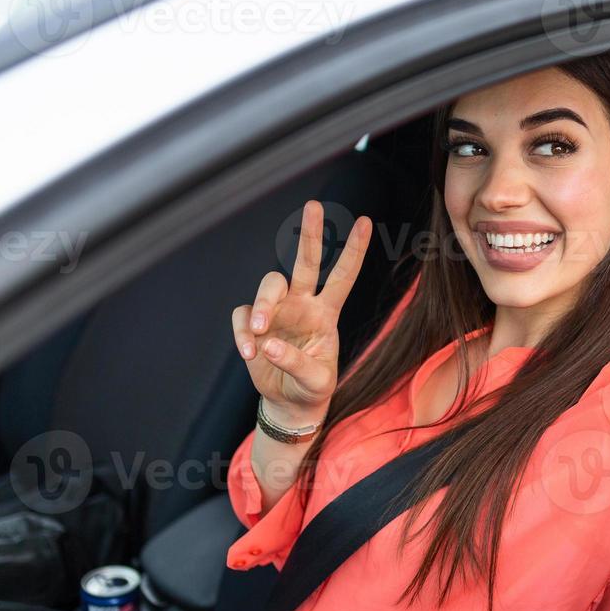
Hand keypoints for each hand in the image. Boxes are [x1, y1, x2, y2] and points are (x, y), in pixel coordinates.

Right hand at [231, 200, 372, 423]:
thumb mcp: (316, 382)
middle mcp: (303, 305)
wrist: (290, 404)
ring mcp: (277, 312)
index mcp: (327, 313)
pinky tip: (250, 353)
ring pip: (269, 285)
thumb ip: (297, 364)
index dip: (354, 250)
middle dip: (311, 234)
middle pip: (306, 262)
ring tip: (260, 332)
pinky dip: (243, 332)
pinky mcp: (254, 325)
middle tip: (313, 206)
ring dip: (263, 304)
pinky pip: (243, 316)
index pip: (343, 276)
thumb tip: (270, 344)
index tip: (366, 221)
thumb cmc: (312, 388)